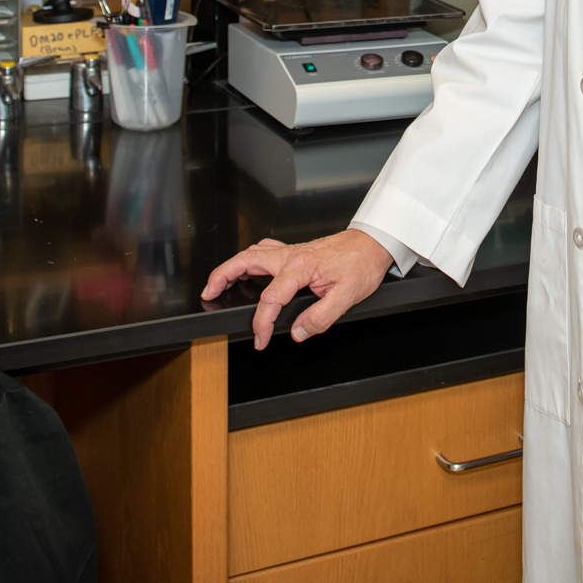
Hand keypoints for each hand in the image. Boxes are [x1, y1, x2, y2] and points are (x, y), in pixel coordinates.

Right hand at [200, 229, 395, 350]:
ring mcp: (291, 250)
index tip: (261, 339)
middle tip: (209, 292)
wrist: (373, 243)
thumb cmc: (361, 264)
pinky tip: (246, 268)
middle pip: (245, 261)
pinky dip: (248, 259)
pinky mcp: (295, 251)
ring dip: (231, 266)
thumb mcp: (347, 297)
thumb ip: (320, 318)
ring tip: (218, 282)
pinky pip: (264, 251)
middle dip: (222, 277)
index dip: (262, 323)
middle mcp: (291, 255)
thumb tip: (298, 331)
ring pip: (251, 253)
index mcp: (300, 267)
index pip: (271, 298)